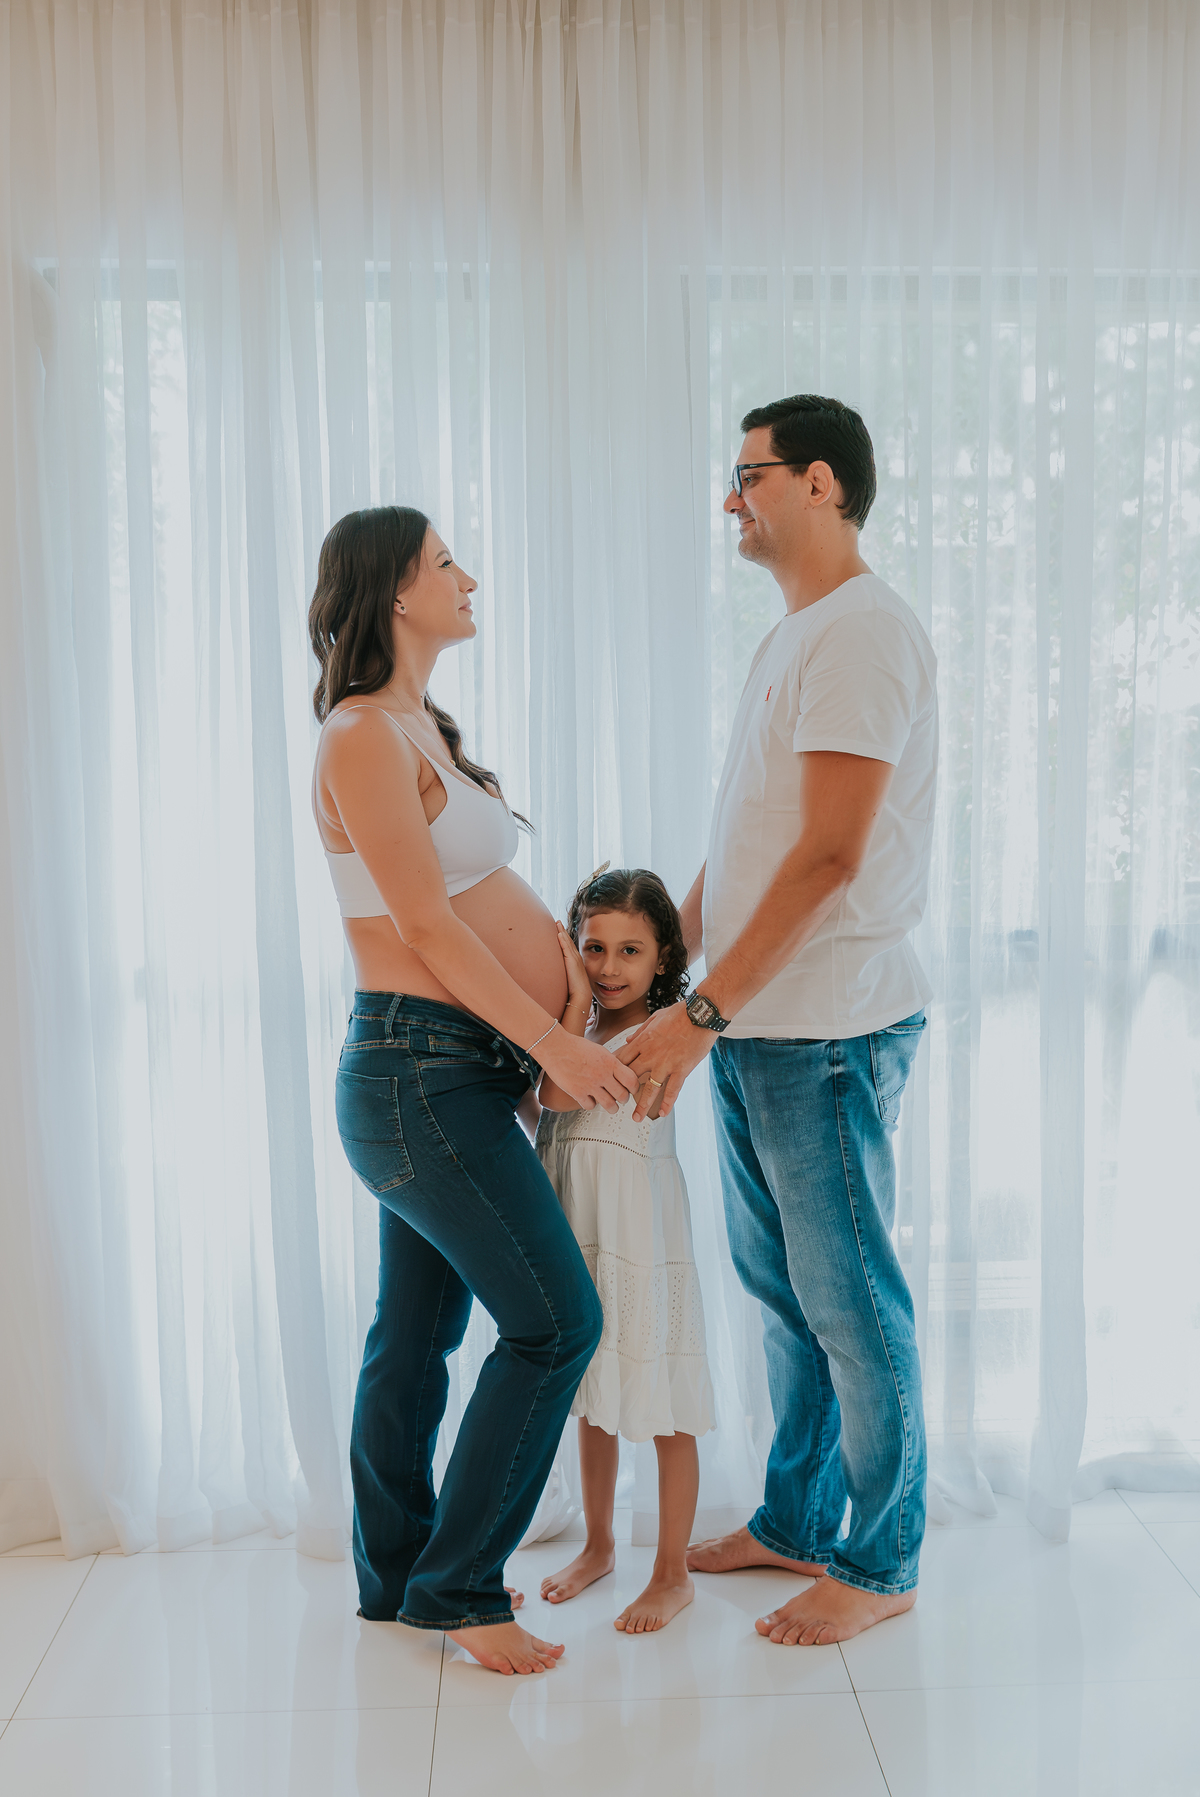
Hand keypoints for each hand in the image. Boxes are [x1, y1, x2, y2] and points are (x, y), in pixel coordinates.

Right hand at [539, 1027, 638, 1113]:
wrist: (555, 1047)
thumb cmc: (576, 1046)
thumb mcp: (599, 1050)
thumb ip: (611, 1062)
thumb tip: (622, 1072)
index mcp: (610, 1062)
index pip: (632, 1080)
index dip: (634, 1087)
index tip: (632, 1088)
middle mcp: (602, 1075)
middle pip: (622, 1096)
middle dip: (623, 1099)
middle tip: (621, 1098)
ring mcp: (590, 1085)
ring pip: (609, 1105)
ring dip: (612, 1107)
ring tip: (610, 1105)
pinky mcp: (577, 1092)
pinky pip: (591, 1106)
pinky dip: (591, 1104)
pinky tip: (590, 1098)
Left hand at [555, 922, 593, 1013]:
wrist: (581, 995)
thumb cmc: (575, 990)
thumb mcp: (569, 978)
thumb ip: (565, 973)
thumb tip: (555, 974)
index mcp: (575, 961)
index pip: (569, 946)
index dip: (564, 937)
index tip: (559, 930)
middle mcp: (576, 958)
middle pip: (568, 941)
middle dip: (562, 931)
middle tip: (557, 922)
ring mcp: (574, 959)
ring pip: (567, 942)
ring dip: (562, 932)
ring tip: (557, 923)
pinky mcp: (572, 962)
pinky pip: (567, 948)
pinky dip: (563, 940)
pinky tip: (559, 934)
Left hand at [614, 1001, 716, 1119]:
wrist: (701, 1014)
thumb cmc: (680, 1013)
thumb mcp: (655, 1017)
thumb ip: (640, 1031)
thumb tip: (628, 1040)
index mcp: (644, 1041)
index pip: (623, 1058)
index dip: (614, 1070)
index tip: (610, 1079)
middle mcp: (651, 1054)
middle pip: (631, 1076)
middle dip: (623, 1090)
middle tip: (618, 1102)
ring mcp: (667, 1063)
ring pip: (650, 1088)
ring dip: (642, 1105)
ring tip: (636, 1118)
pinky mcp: (682, 1069)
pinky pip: (673, 1089)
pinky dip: (667, 1103)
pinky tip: (662, 1113)